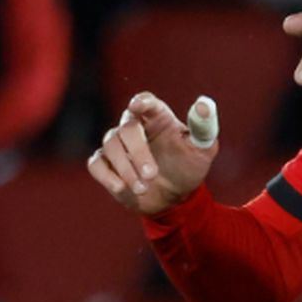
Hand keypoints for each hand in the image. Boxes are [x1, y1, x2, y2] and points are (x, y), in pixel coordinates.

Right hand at [87, 92, 219, 214]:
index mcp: (158, 118)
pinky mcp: (107, 165)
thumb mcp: (203, 149)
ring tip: (143, 188)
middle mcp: (135, 128)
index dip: (140, 102)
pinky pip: (96, 164)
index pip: (146, 102)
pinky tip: (121, 188)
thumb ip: (204, 127)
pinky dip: (106, 175)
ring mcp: (118, 146)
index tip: (136, 106)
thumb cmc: (188, 168)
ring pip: (110, 145)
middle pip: (127, 128)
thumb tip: (203, 104)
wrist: (175, 199)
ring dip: (126, 168)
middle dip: (138, 152)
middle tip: (152, 175)